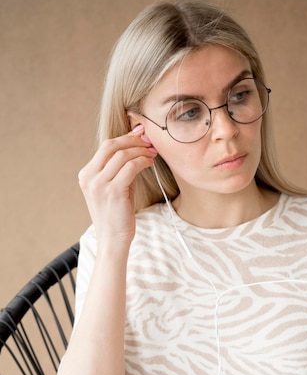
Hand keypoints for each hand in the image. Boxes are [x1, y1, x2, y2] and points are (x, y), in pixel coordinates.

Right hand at [78, 124, 156, 247]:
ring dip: (141, 151)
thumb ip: (120, 169)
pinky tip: (150, 163)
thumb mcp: (114, 188)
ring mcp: (99, 185)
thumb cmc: (116, 216)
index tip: (140, 134)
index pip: (105, 147)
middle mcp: (89, 177)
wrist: (113, 240)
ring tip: (152, 153)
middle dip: (133, 140)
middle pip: (111, 146)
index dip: (125, 137)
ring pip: (122, 155)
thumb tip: (137, 148)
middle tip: (149, 141)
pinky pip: (130, 168)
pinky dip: (142, 162)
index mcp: (86, 175)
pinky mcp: (113, 192)